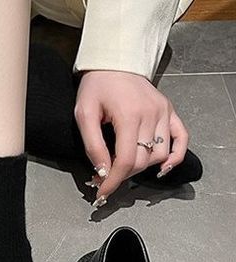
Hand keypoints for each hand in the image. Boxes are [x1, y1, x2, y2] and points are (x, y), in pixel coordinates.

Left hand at [75, 70, 188, 205]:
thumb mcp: (84, 115)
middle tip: (104, 177)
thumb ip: (93, 145)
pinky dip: (175, 156)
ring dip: (142, 167)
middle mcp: (151, 114)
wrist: (114, 62)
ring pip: (160, 155)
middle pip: (142, 161)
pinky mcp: (169, 110)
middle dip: (122, 175)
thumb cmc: (96, 87)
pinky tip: (162, 169)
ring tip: (123, 167)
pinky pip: (181, 138)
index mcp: (130, 115)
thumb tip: (102, 172)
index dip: (114, 181)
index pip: (127, 160)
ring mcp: (164, 112)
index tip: (102, 193)